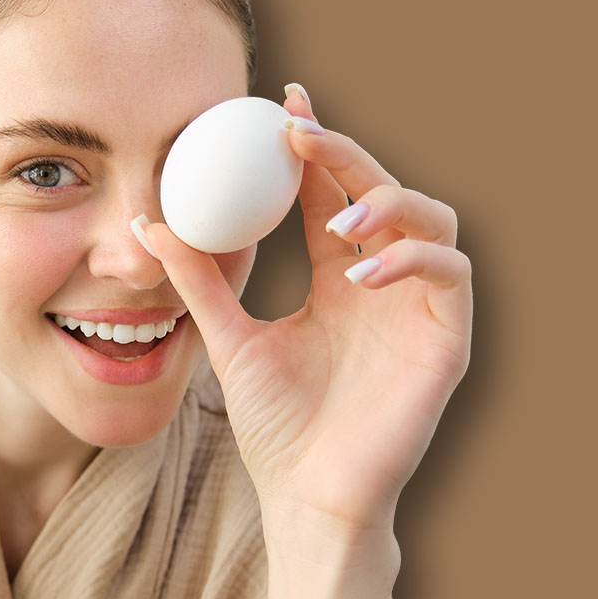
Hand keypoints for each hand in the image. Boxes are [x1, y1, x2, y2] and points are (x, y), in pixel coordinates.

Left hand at [141, 86, 471, 540]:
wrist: (305, 496)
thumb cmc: (275, 424)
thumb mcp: (228, 338)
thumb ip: (199, 281)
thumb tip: (147, 223)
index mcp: (336, 276)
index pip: (331, 191)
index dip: (314, 144)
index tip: (280, 102)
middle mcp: (381, 282)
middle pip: (380, 189)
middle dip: (345, 152)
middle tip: (298, 132)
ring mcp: (418, 308)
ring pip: (432, 218)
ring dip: (386, 201)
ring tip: (335, 216)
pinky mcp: (446, 340)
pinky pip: (450, 276)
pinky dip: (412, 261)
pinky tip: (359, 273)